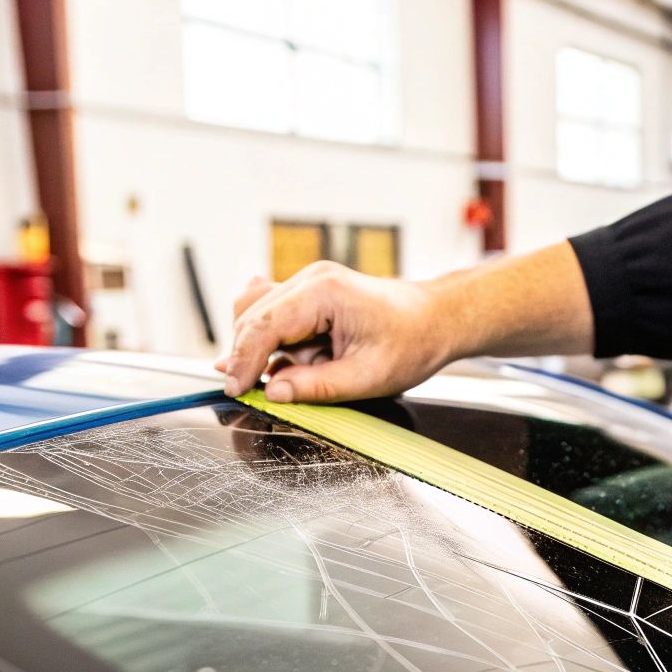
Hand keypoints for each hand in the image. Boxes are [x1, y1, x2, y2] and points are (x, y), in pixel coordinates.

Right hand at [216, 262, 461, 403]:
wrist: (435, 319)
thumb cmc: (412, 342)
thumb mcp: (368, 376)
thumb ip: (316, 387)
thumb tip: (273, 392)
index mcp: (323, 291)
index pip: (263, 324)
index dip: (243, 360)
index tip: (235, 390)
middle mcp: (310, 279)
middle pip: (251, 317)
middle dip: (248, 357)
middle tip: (253, 392)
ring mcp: (308, 284)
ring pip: (257, 317)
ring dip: (267, 351)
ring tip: (306, 371)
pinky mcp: (309, 296)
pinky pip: (274, 317)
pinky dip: (275, 343)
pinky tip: (296, 361)